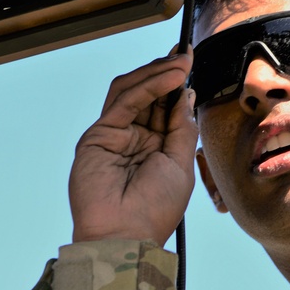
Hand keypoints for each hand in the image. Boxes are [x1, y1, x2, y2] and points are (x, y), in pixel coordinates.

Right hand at [69, 52, 197, 245]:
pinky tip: (170, 78)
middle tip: (186, 54)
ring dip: (158, 74)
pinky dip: (148, 86)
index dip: (177, 83)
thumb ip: (181, 127)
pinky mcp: (98, 135)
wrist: (127, 235)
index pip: (165, 105)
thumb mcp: (181, 163)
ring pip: (133, 91)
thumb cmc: (156, 209)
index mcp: (155, 147)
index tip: (190, 61)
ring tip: (181, 64)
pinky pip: (124, 102)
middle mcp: (134, 138)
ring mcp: (114, 135)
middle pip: (148, 93)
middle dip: (167, 71)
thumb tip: (186, 95)